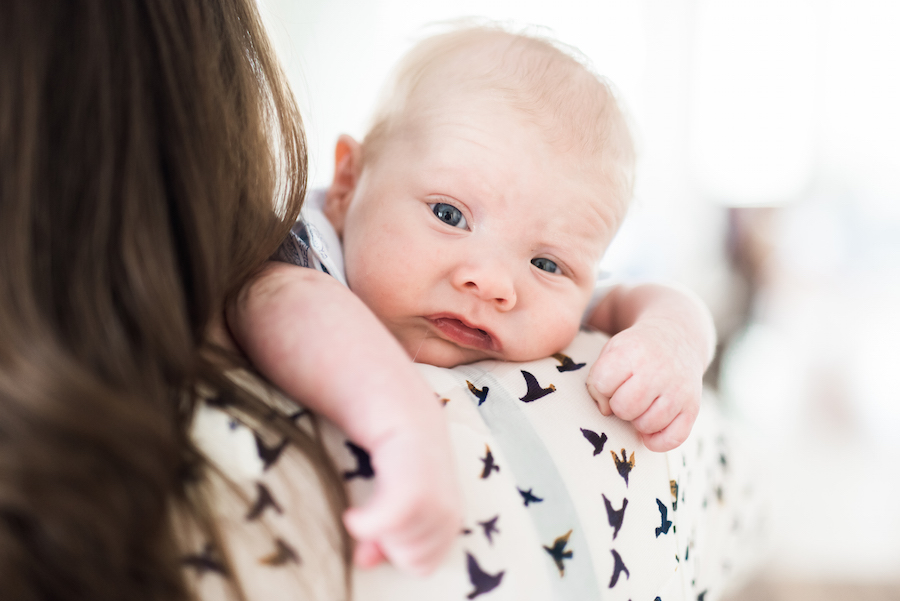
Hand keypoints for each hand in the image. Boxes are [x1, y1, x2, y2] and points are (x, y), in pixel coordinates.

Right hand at [226, 262, 462, 573]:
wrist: (284, 297)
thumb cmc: (293, 358)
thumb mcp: (325, 426)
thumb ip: (344, 468)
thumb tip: (351, 536)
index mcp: (411, 429)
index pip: (439, 508)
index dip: (415, 545)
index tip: (369, 556)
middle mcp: (423, 424)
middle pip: (446, 517)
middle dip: (411, 551)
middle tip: (365, 554)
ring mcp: (412, 416)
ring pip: (436, 512)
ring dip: (399, 541)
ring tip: (359, 531)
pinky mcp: (393, 411)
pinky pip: (411, 490)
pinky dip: (387, 521)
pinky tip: (354, 521)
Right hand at [343, 425, 461, 574]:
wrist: (407, 415)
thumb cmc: (400, 462)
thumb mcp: (399, 505)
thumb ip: (385, 537)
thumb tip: (363, 560)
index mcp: (450, 523)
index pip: (422, 566)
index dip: (398, 552)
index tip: (386, 527)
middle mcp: (449, 517)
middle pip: (409, 559)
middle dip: (388, 541)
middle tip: (382, 506)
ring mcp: (436, 506)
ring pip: (396, 546)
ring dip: (378, 530)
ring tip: (377, 499)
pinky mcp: (415, 494)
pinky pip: (382, 528)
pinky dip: (364, 524)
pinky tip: (354, 514)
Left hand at [585, 319, 703, 451]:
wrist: (678, 338)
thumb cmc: (636, 351)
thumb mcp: (612, 350)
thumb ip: (598, 379)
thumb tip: (605, 411)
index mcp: (633, 352)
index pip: (603, 383)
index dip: (602, 386)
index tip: (612, 380)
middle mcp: (659, 371)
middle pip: (624, 408)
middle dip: (619, 406)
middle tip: (627, 395)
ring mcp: (678, 390)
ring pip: (647, 425)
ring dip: (638, 421)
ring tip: (642, 406)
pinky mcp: (692, 408)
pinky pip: (672, 440)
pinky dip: (658, 441)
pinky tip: (651, 428)